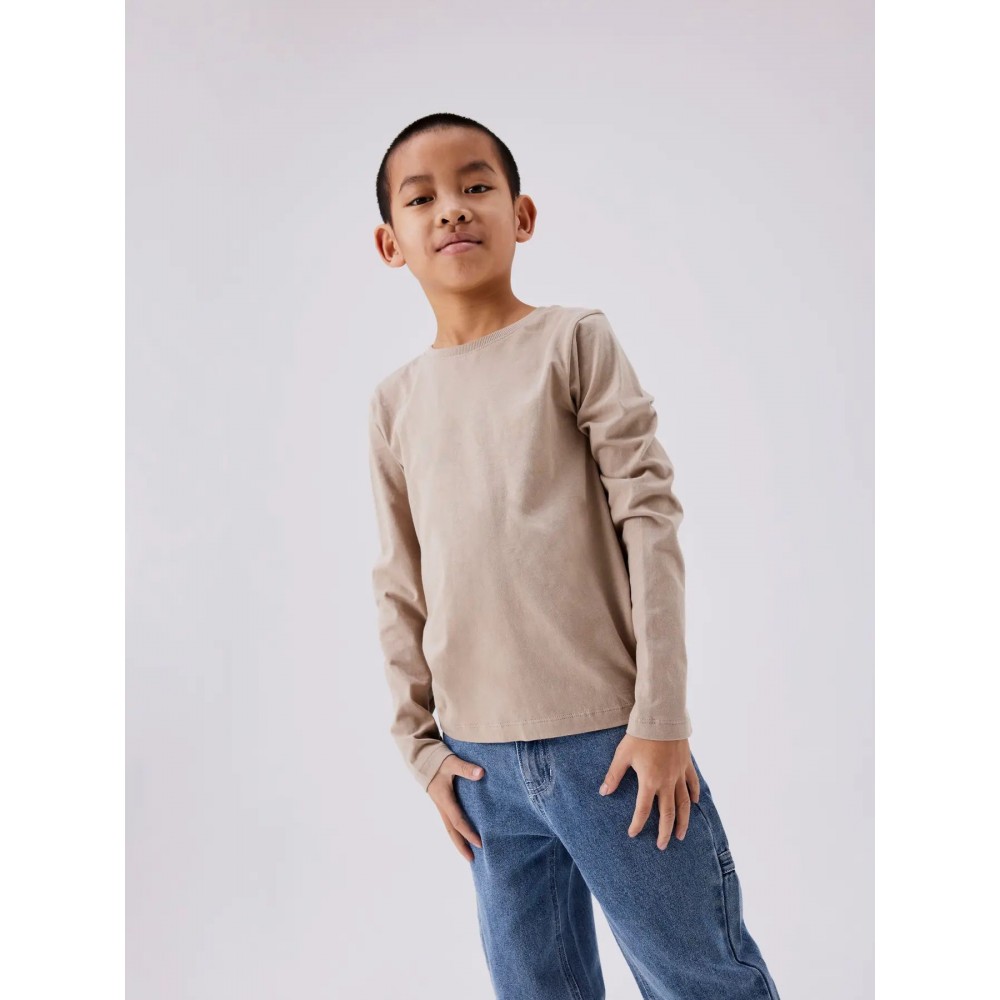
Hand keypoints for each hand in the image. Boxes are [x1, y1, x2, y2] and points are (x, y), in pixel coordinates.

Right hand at [427, 753, 484, 861]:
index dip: (469, 833)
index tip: (480, 843)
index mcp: (444, 800)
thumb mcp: (451, 762)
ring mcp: (441, 805)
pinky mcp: (442, 803)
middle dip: (461, 846)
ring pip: (449, 828)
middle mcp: (442, 806)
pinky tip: (463, 834)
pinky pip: (449, 821)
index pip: (458, 821)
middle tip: (472, 860)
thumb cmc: (437, 761)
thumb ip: (465, 768)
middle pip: (451, 831)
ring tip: (468, 853)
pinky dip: (456, 830)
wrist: (421, 759)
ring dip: (458, 840)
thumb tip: (481, 773)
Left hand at [599, 735, 699, 849]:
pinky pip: (692, 784)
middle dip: (665, 832)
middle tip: (663, 846)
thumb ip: (613, 775)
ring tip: (681, 835)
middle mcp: (667, 782)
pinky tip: (694, 803)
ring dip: (683, 821)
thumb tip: (603, 792)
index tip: (633, 833)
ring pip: (684, 804)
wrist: (662, 718)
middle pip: (668, 813)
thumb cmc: (639, 735)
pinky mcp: (687, 765)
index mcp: (649, 781)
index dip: (637, 824)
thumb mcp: (622, 755)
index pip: (643, 810)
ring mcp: (679, 774)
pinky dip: (693, 795)